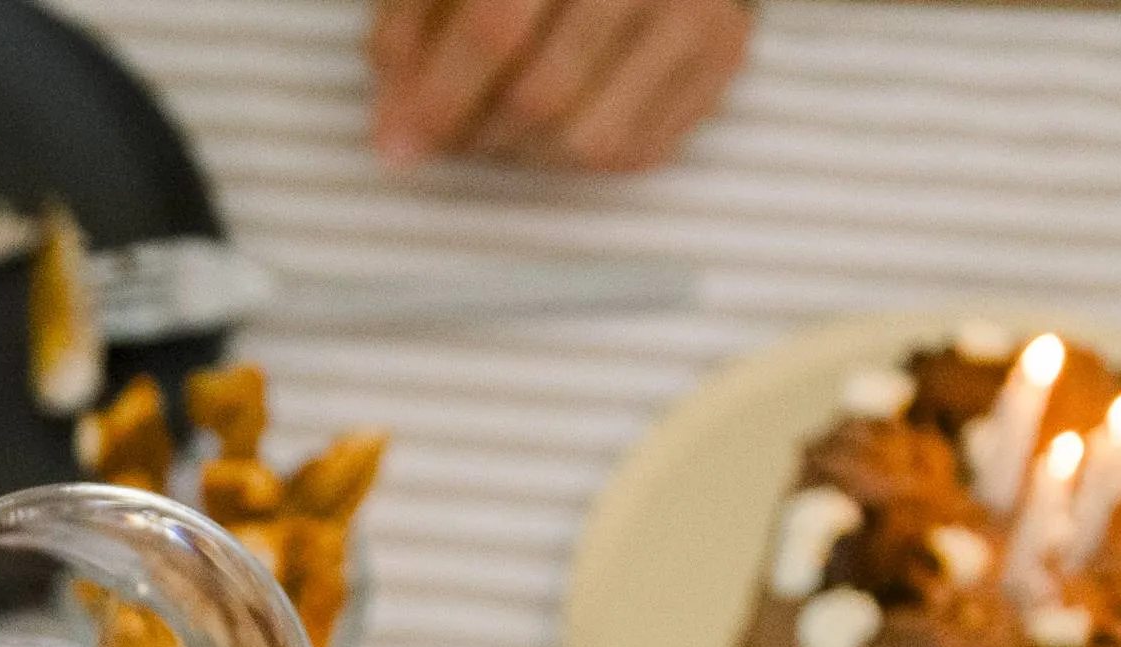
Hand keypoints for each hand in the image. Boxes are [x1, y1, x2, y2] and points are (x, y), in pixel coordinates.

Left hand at [368, 0, 751, 173]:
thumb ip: (411, 30)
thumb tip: (397, 130)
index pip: (494, 27)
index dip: (438, 99)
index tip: (400, 144)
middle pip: (540, 96)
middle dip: (476, 136)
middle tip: (452, 133)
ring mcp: (691, 7)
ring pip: (587, 140)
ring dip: (524, 155)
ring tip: (504, 124)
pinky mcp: (723, 50)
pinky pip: (636, 152)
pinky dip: (577, 156)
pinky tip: (560, 119)